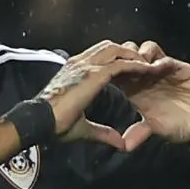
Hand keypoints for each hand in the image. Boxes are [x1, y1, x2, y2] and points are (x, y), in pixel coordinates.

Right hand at [38, 40, 167, 149]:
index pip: (98, 56)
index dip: (116, 59)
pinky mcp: (93, 75)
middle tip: (143, 64)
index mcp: (73, 71)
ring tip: (148, 65)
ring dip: (134, 56)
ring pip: (116, 50)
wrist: (40, 121)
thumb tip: (119, 142)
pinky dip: (136, 65)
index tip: (131, 70)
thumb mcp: (82, 126)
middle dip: (127, 52)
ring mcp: (86, 66)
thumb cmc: (54, 123)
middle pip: (109, 46)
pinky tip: (148, 70)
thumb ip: (102, 131)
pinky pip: (121, 63)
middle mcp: (79, 63)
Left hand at [112, 41, 189, 149]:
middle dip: (121, 58)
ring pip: (144, 50)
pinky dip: (159, 60)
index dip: (109, 71)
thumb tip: (125, 146)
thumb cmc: (177, 124)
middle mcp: (145, 77)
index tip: (104, 77)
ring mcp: (161, 70)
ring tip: (138, 67)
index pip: (115, 73)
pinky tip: (157, 69)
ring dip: (139, 55)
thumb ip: (140, 132)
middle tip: (120, 67)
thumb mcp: (156, 129)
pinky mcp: (179, 67)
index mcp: (134, 89)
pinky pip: (165, 58)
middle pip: (126, 56)